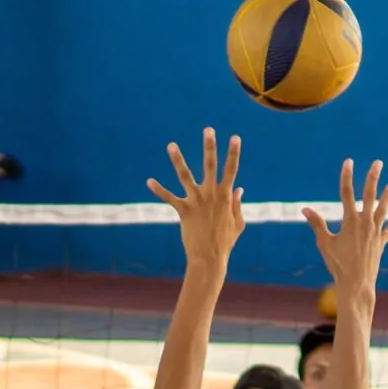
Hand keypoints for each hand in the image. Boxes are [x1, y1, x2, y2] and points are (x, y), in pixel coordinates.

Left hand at [145, 128, 243, 269]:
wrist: (209, 259)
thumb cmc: (225, 242)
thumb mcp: (238, 223)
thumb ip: (237, 204)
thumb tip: (239, 188)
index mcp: (226, 196)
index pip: (232, 170)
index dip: (234, 153)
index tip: (235, 137)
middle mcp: (211, 195)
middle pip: (210, 166)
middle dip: (210, 147)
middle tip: (208, 130)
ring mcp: (196, 202)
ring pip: (185, 176)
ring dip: (178, 160)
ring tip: (171, 145)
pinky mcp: (183, 211)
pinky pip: (169, 198)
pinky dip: (159, 190)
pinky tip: (149, 181)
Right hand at [305, 157, 387, 300]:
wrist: (357, 285)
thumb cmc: (338, 265)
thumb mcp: (325, 244)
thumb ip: (317, 224)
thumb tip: (304, 209)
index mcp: (350, 221)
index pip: (347, 193)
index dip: (347, 176)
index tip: (348, 161)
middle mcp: (365, 224)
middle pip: (370, 195)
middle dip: (373, 177)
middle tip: (378, 162)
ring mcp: (375, 233)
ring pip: (382, 210)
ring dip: (386, 198)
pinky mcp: (380, 245)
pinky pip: (386, 233)